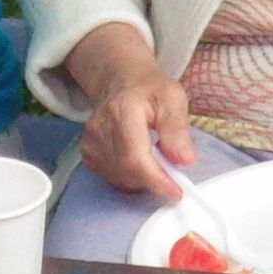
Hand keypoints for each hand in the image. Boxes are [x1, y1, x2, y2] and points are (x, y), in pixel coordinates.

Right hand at [71, 28, 201, 200]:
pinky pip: (112, 177)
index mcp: (123, 110)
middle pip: (127, 171)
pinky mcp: (87, 152)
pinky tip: (140, 161)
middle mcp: (100, 127)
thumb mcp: (173, 99)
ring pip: (119, 178)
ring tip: (157, 161)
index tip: (176, 192)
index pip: (135, 156)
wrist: (121, 81)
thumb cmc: (150, 89)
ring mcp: (90, 141)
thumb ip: (177, 129)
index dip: (156, 180)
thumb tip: (184, 160)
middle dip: (154, 180)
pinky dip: (131, 177)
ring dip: (143, 179)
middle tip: (173, 175)